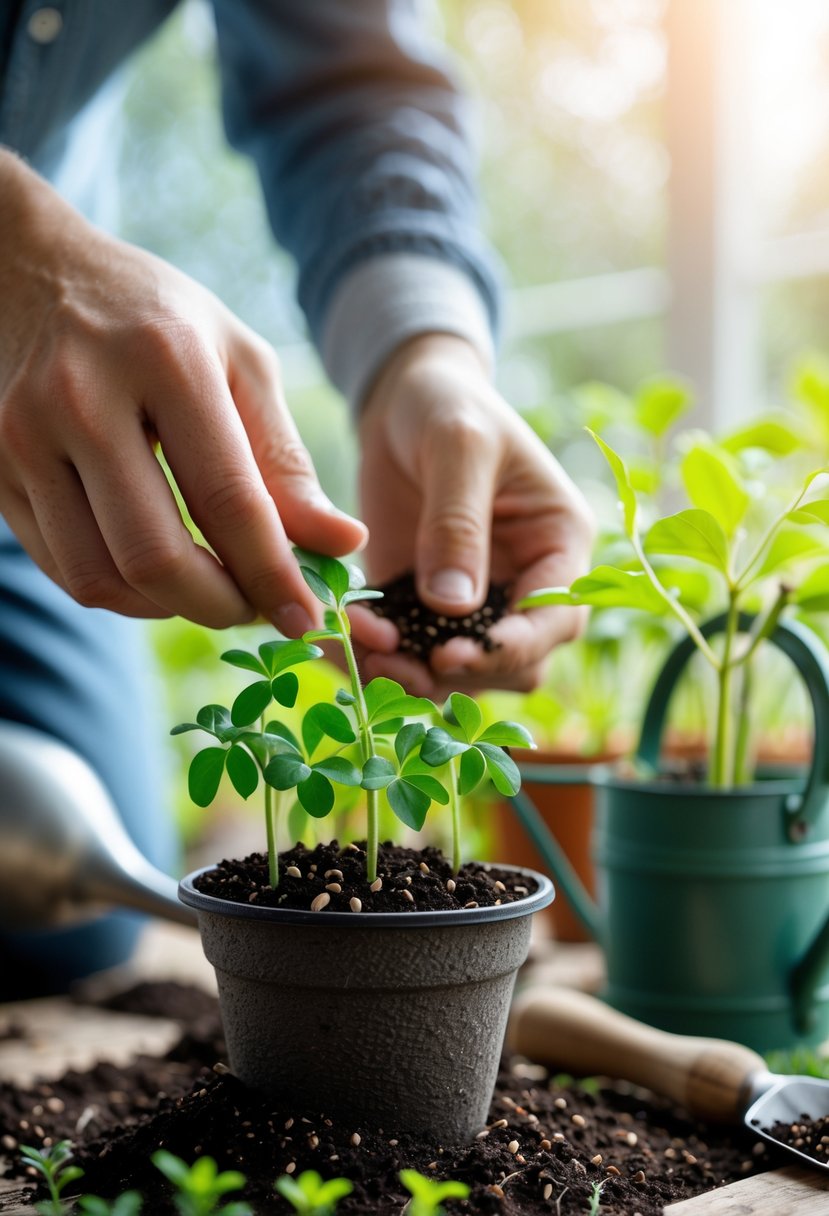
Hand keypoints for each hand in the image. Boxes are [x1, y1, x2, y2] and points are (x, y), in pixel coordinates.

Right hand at [0, 152, 366, 633]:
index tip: (306, 619)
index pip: (228, 500)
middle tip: (257, 609)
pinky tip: (158, 572)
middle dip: (220, 606)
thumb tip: (344, 545)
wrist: (30, 272)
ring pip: (101, 578)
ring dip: (169, 610)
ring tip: (211, 589)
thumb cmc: (157, 322)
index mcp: (165, 358)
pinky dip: (123, 592)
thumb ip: (286, 461)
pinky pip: (64, 568)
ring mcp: (24, 436)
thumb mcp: (238, 363)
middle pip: (155, 556)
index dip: (274, 575)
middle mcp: (82, 397)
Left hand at [355, 334, 593, 694]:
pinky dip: (379, 656)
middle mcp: (525, 584)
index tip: (450, 654)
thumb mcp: (459, 447)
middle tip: (390, 659)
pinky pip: (410, 652)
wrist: (402, 401)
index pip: (558, 618)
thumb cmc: (448, 406)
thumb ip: (457, 522)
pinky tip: (344, 634)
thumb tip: (453, 605)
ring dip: (412, 673)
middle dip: (456, 672)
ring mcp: (475, 603)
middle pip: (513, 664)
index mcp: (558, 544)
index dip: (511, 648)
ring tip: (361, 644)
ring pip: (461, 672)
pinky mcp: (425, 608)